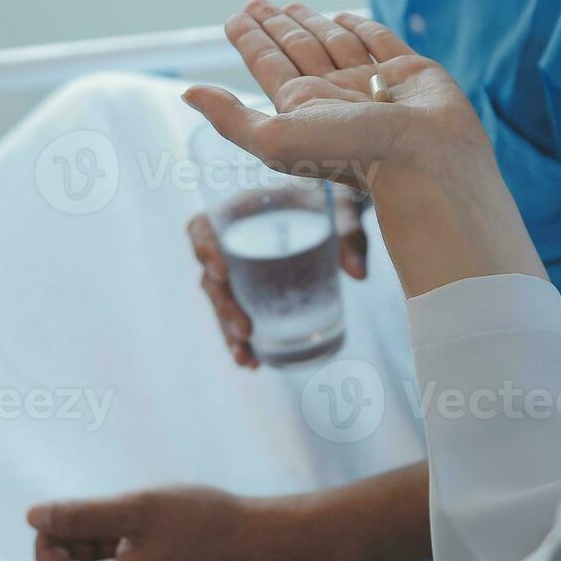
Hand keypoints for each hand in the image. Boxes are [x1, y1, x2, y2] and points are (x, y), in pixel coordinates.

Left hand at [29, 487, 279, 560]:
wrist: (263, 541)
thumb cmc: (205, 522)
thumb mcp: (136, 508)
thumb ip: (81, 514)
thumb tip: (33, 516)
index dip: (47, 543)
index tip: (68, 512)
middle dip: (72, 544)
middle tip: (101, 510)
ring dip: (95, 548)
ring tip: (126, 516)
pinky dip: (117, 557)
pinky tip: (141, 530)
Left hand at [184, 0, 545, 298]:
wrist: (427, 159)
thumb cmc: (353, 154)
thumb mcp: (277, 140)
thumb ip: (232, 118)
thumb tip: (186, 94)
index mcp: (302, 108)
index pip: (268, 64)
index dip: (249, 39)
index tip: (235, 16)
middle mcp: (334, 95)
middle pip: (297, 50)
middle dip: (275, 26)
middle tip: (256, 2)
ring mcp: (372, 83)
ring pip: (333, 43)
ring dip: (312, 23)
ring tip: (293, 4)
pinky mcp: (410, 72)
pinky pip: (380, 42)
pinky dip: (361, 27)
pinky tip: (345, 18)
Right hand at [189, 187, 369, 368]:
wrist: (335, 210)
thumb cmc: (332, 198)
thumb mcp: (342, 208)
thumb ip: (349, 234)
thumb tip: (358, 274)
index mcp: (240, 210)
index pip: (202, 228)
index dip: (204, 250)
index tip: (220, 273)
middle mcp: (232, 242)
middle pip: (211, 278)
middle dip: (223, 308)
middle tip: (245, 331)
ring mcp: (240, 270)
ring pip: (222, 304)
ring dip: (228, 333)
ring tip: (247, 359)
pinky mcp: (253, 292)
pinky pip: (239, 316)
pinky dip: (244, 342)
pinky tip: (255, 362)